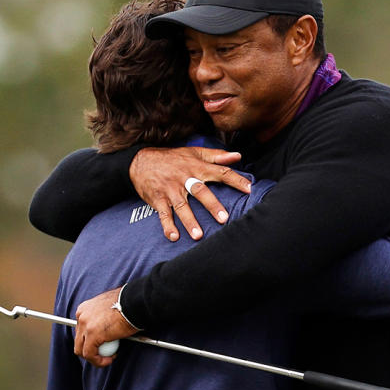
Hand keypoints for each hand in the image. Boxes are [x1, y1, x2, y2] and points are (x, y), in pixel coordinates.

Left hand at [74, 289, 136, 366]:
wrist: (135, 303)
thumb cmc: (128, 306)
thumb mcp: (109, 310)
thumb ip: (103, 319)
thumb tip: (106, 331)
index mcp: (84, 309)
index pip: (81, 330)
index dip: (91, 341)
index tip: (105, 344)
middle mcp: (81, 316)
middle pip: (79, 340)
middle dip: (91, 350)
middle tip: (106, 353)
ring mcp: (85, 325)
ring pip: (81, 350)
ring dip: (94, 358)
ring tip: (108, 358)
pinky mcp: (92, 335)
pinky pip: (90, 355)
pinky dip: (98, 361)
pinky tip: (109, 360)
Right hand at [130, 146, 251, 242]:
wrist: (140, 161)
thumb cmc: (172, 158)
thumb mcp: (194, 152)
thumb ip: (217, 156)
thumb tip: (238, 156)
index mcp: (196, 167)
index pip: (220, 172)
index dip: (235, 180)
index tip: (249, 189)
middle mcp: (185, 178)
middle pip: (200, 191)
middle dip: (212, 205)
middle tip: (224, 218)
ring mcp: (171, 190)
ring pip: (182, 206)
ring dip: (189, 221)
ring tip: (198, 236)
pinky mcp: (158, 199)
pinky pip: (163, 214)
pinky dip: (167, 226)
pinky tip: (173, 237)